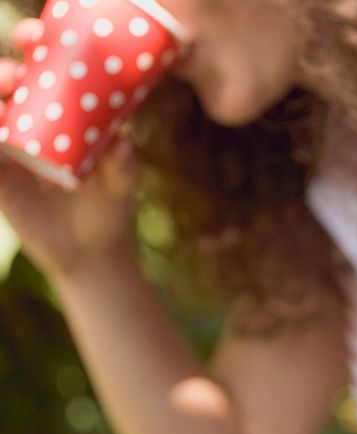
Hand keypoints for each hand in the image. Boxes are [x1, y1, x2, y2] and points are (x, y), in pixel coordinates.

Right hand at [0, 19, 139, 280]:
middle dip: (7, 68)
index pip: (47, 71)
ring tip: (3, 98)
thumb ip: (124, 167)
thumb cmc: (110, 209)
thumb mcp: (120, 186)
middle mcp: (35, 124)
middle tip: (16, 75)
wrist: (91, 252)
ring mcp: (12, 147)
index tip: (37, 37)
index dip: (39, 46)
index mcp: (67, 116)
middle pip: (11, 82)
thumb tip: (125, 145)